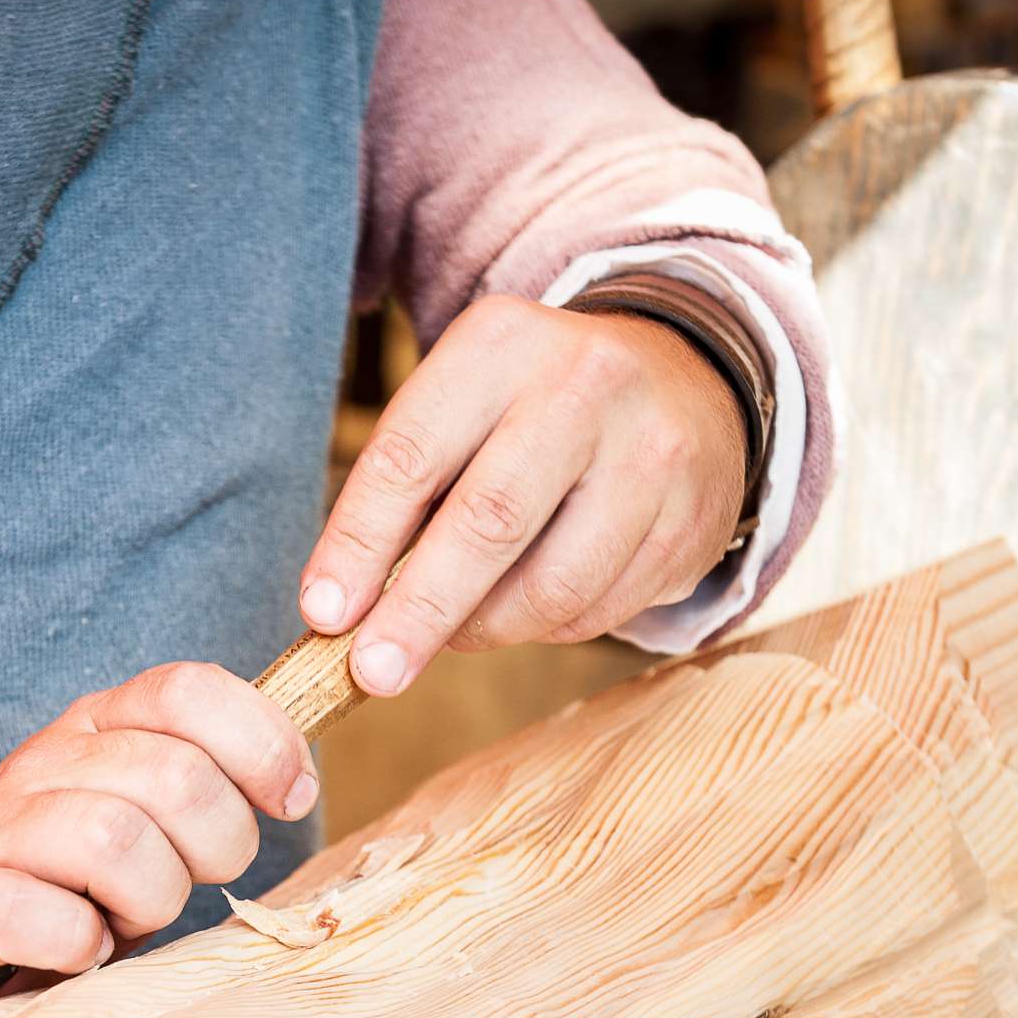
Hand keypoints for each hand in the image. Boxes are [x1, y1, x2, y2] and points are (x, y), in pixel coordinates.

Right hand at [0, 663, 316, 1017]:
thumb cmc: (77, 886)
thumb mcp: (149, 817)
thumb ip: (208, 782)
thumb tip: (299, 779)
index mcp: (98, 726)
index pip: (189, 690)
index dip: (262, 744)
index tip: (290, 799)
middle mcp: (43, 762)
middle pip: (174, 777)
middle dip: (213, 848)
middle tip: (186, 884)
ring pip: (112, 839)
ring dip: (147, 901)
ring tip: (126, 921)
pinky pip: (35, 914)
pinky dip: (77, 946)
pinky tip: (79, 954)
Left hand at [300, 294, 746, 693]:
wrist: (683, 378)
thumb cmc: (533, 409)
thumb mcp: (464, 405)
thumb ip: (406, 492)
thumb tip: (345, 610)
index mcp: (501, 344)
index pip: (412, 454)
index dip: (359, 542)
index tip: (324, 613)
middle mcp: (586, 385)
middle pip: (488, 522)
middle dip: (420, 611)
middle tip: (373, 672)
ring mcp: (652, 453)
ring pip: (552, 586)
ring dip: (487, 630)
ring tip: (458, 630)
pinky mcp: (693, 521)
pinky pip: (602, 612)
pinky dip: (547, 629)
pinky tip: (532, 606)